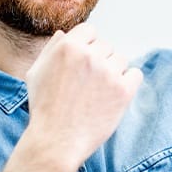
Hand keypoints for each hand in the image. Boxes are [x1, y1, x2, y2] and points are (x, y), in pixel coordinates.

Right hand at [24, 23, 142, 168]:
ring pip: (120, 59)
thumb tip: (64, 34)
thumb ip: (51, 49)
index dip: (87, 45)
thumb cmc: (44, 108)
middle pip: (106, 45)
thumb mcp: (36, 73)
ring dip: (113, 71)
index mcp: (68, 47)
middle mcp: (89, 55)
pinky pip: (135, 74)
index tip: (83, 62)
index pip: (89, 30)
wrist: (56, 141)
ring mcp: (108, 72)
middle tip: (88, 82)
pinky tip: (114, 94)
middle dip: (99, 60)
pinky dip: (128, 82)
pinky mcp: (123, 90)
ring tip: (99, 91)